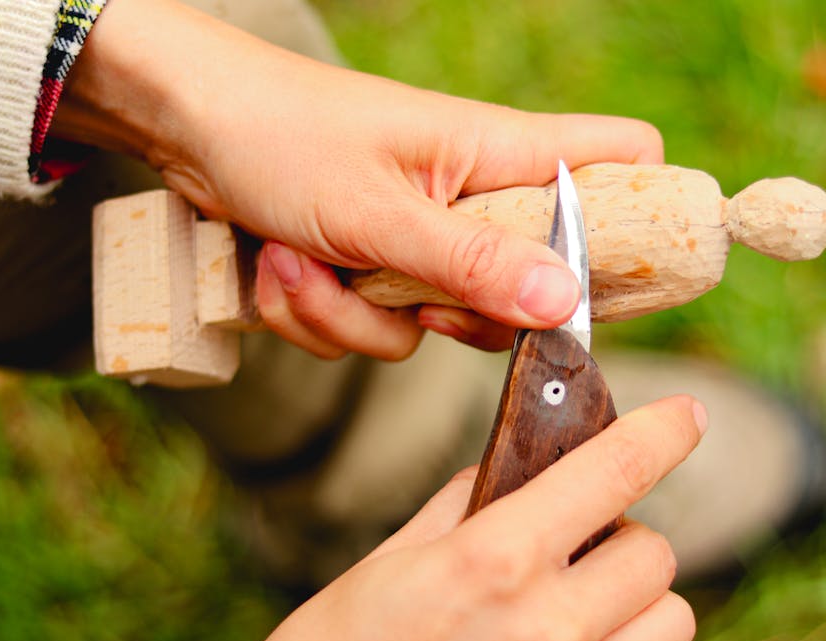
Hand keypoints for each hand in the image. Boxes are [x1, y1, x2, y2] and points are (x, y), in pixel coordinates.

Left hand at [53, 0, 663, 359]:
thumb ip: (473, 262)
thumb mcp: (378, 209)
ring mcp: (424, 239)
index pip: (623, 162)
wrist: (184, 125)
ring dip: (354, 315)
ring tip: (298, 259)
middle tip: (404, 289)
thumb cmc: (282, 133)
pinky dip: (319, 315)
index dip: (641, 219)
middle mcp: (476, 199)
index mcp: (502, 156)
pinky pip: (373, 329)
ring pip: (432, 325)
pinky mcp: (374, 269)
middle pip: (527, 289)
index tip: (613, 284)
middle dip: (455, 315)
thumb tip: (567, 304)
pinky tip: (279, 269)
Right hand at [213, 395, 706, 640]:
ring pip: (666, 625)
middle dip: (622, 537)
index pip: (613, 473)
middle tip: (573, 543)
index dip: (661, 433)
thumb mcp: (391, 560)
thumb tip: (521, 467)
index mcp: (495, 562)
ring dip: (631, 604)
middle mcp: (548, 632)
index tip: (685, 416)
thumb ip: (470, 506)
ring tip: (572, 607)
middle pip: (656, 556)